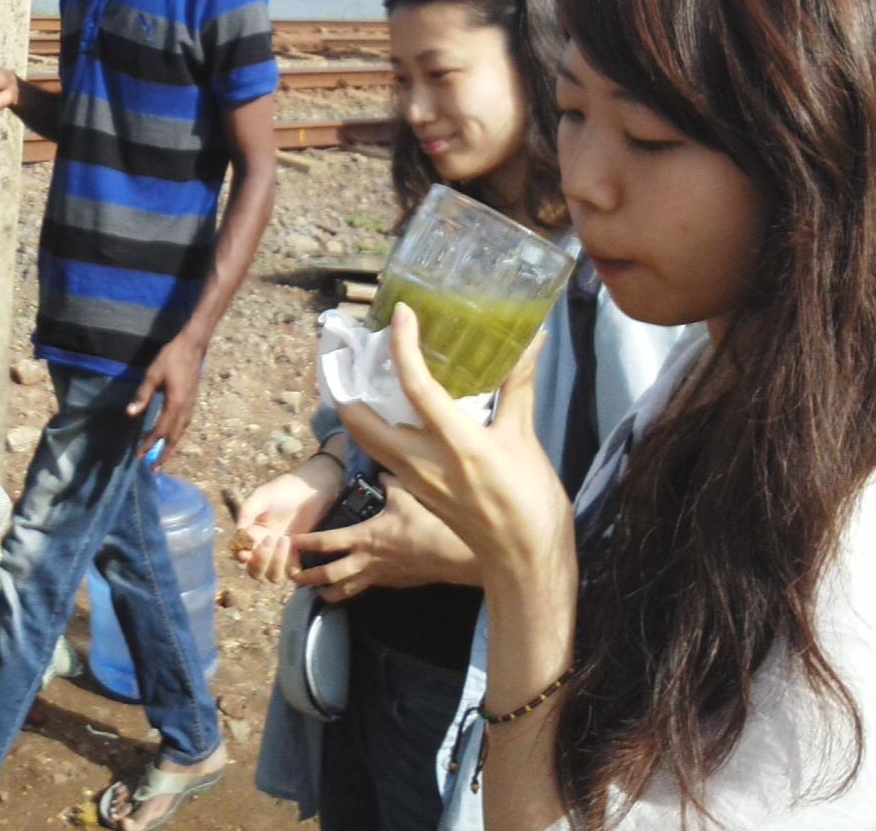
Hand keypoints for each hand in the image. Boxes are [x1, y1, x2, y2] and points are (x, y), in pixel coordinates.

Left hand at [128, 331, 205, 466]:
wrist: (193, 346)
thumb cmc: (170, 358)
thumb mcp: (152, 375)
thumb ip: (142, 395)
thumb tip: (131, 414)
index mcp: (175, 404)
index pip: (160, 430)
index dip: (149, 443)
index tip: (139, 455)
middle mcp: (185, 409)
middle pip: (174, 437)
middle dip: (164, 454)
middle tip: (154, 469)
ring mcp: (191, 406)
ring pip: (181, 433)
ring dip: (171, 447)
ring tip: (162, 458)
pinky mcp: (193, 402)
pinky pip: (185, 425)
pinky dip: (177, 435)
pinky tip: (172, 437)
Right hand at [231, 457, 342, 583]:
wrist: (312, 489)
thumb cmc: (285, 489)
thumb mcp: (262, 496)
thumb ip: (247, 512)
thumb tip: (238, 533)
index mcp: (251, 533)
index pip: (240, 553)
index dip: (242, 556)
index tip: (247, 550)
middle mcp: (264, 547)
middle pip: (255, 571)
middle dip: (259, 562)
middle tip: (269, 540)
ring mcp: (281, 553)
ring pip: (272, 576)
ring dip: (276, 564)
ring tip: (285, 539)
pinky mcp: (298, 555)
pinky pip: (292, 573)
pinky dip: (292, 568)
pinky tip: (296, 547)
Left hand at [291, 471, 477, 602]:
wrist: (448, 556)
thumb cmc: (424, 526)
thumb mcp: (404, 499)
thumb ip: (389, 484)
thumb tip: (382, 472)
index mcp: (363, 537)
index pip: (326, 542)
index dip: (305, 543)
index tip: (290, 542)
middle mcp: (365, 560)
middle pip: (328, 574)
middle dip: (308, 577)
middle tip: (293, 578)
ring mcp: (376, 576)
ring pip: (344, 590)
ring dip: (327, 592)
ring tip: (314, 592)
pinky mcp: (388, 584)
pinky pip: (363, 589)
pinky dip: (351, 591)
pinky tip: (346, 589)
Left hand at [334, 306, 573, 593]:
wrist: (523, 561)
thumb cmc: (530, 502)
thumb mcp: (524, 438)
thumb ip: (518, 386)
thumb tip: (530, 340)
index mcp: (456, 443)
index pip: (417, 386)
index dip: (403, 346)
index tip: (402, 315)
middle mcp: (424, 461)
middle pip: (362, 420)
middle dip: (345, 386)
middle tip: (347, 352)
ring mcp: (414, 480)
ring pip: (367, 438)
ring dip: (354, 408)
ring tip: (358, 375)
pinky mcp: (416, 491)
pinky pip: (383, 453)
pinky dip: (375, 428)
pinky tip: (389, 410)